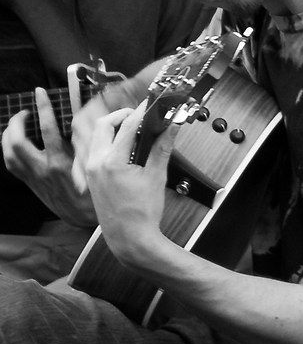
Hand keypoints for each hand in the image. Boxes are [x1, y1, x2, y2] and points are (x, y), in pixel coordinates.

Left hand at [1, 88, 94, 226]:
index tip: (40, 93)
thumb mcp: (96, 166)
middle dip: (16, 122)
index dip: (43, 107)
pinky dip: (9, 151)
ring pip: (8, 153)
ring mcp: (33, 176)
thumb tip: (87, 122)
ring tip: (16, 125)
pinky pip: (11, 164)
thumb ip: (89, 145)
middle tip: (24, 112)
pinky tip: (15, 145)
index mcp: (59, 162)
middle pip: (16, 141)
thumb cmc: (93, 194)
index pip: (47, 128)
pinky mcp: (30, 183)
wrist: (82, 218)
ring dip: (8, 136)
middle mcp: (41, 169)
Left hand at [76, 107, 173, 272]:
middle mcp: (95, 163)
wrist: (128, 238)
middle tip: (141, 115)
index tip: (151, 105)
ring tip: (134, 130)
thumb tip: (172, 128)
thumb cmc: (141, 214)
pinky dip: (108, 142)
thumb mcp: (156, 177)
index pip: (127, 126)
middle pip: (104, 125)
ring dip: (113, 128)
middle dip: (122, 115)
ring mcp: (90, 170)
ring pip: (97, 137)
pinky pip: (95, 150)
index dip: (141, 112)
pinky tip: (124, 148)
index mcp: (112, 162)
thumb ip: (162, 148)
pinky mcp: (90, 176)